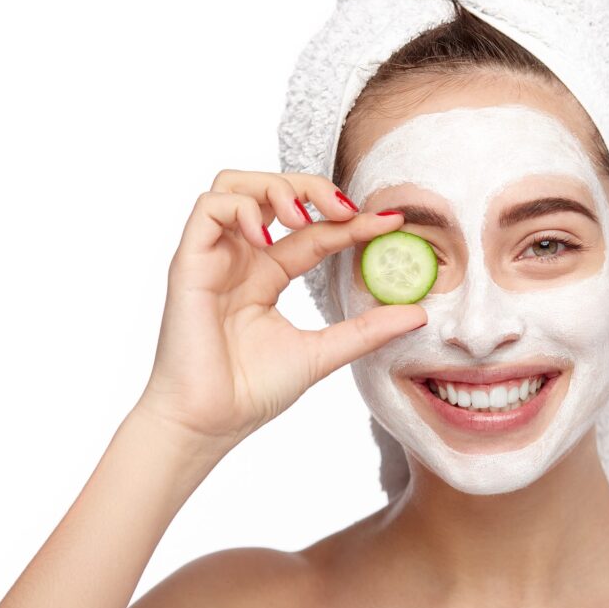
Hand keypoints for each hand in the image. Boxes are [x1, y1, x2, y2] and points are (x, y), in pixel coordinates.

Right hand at [134, 169, 424, 459]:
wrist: (210, 423)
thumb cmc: (252, 392)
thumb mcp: (323, 353)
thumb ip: (367, 330)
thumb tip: (419, 314)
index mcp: (268, 275)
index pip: (315, 232)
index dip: (352, 221)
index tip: (392, 222)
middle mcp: (241, 258)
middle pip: (273, 192)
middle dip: (312, 188)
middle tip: (347, 210)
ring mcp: (214, 257)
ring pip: (236, 185)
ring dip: (275, 188)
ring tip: (303, 218)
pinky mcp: (189, 262)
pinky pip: (208, 208)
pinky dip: (242, 208)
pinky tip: (267, 239)